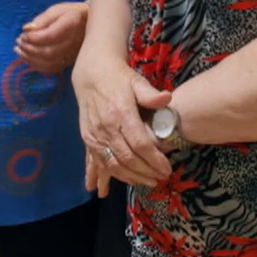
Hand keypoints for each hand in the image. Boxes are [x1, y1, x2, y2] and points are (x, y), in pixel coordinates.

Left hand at [16, 2, 88, 74]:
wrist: (89, 23)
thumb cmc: (71, 13)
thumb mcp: (57, 10)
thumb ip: (42, 19)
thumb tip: (26, 29)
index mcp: (72, 25)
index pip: (51, 36)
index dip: (33, 38)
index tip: (22, 34)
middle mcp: (74, 42)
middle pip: (49, 52)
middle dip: (29, 49)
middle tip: (18, 42)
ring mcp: (73, 55)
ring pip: (49, 63)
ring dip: (30, 58)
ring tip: (19, 50)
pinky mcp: (70, 62)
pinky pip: (52, 69)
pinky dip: (37, 66)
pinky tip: (28, 59)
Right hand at [73, 58, 172, 189]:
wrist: (91, 74)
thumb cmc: (119, 78)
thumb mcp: (136, 81)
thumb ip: (151, 94)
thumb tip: (167, 98)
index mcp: (122, 113)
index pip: (140, 143)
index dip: (154, 159)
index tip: (167, 169)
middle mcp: (107, 128)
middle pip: (128, 158)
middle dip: (146, 172)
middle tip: (161, 178)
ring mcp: (95, 136)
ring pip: (113, 164)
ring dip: (131, 177)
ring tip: (148, 182)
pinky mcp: (88, 139)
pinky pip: (100, 162)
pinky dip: (113, 174)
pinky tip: (125, 180)